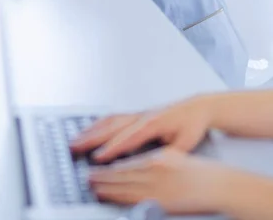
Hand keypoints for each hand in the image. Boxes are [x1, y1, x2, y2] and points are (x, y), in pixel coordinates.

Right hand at [71, 96, 215, 161]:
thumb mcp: (185, 144)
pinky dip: (98, 124)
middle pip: (112, 126)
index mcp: (153, 123)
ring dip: (91, 130)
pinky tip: (89, 130)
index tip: (97, 158)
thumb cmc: (192, 125)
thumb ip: (168, 156)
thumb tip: (154, 165)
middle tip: (74, 147)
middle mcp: (142, 116)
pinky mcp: (136, 114)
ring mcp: (138, 113)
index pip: (128, 138)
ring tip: (75, 139)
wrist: (197, 107)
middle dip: (92, 138)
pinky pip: (113, 118)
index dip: (112, 148)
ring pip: (110, 120)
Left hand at [89, 147, 227, 214]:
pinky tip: (110, 197)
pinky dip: (120, 197)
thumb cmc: (199, 172)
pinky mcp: (162, 202)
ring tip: (92, 187)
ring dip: (107, 187)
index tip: (96, 165)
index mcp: (158, 157)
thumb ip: (156, 158)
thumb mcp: (175, 155)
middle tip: (87, 176)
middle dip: (102, 176)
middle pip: (122, 174)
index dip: (110, 164)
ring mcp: (158, 187)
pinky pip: (136, 199)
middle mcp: (155, 170)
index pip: (128, 162)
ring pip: (126, 186)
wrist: (218, 186)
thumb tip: (137, 163)